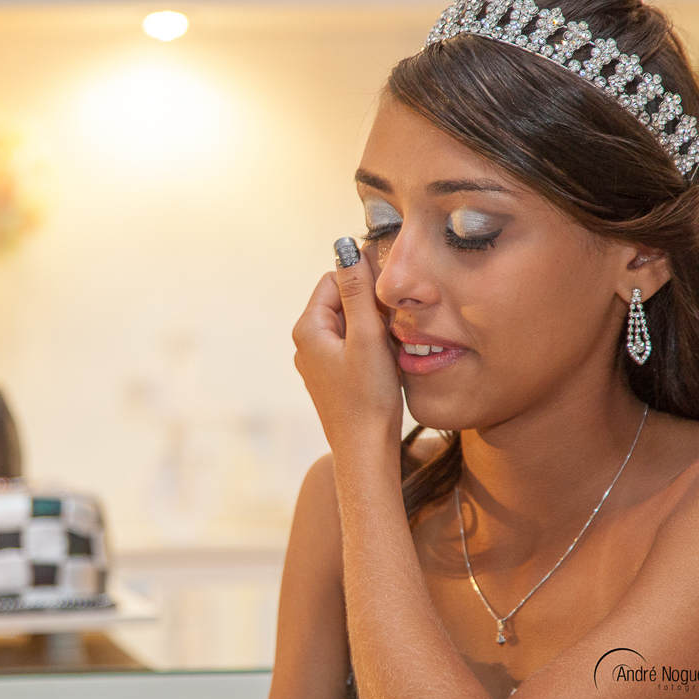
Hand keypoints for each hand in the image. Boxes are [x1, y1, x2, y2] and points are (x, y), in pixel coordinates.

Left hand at [292, 239, 403, 452]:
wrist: (366, 451)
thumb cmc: (368, 397)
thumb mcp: (368, 336)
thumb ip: (358, 290)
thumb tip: (345, 247)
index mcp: (307, 328)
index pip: (334, 280)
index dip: (363, 282)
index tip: (388, 299)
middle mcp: (305, 344)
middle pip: (340, 302)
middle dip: (368, 307)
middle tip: (392, 326)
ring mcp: (316, 363)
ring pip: (348, 325)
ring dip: (371, 327)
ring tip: (389, 347)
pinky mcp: (330, 378)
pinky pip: (350, 347)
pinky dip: (369, 346)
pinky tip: (385, 362)